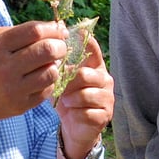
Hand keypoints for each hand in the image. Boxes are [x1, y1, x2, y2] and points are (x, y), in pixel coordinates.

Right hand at [0, 21, 67, 125]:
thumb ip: (18, 33)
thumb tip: (53, 28)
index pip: (34, 32)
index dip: (52, 28)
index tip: (59, 30)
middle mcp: (4, 68)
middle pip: (47, 51)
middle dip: (60, 45)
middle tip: (60, 46)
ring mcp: (12, 90)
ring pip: (51, 72)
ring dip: (55, 65)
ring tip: (49, 62)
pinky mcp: (18, 106)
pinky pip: (46, 90)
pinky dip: (48, 81)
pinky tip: (41, 77)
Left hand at [56, 34, 113, 158]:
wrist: (75, 127)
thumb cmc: (68, 99)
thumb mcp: (62, 82)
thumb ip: (60, 68)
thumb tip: (50, 54)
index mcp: (95, 67)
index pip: (93, 50)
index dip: (86, 41)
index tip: (77, 32)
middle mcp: (105, 79)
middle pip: (84, 74)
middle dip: (67, 83)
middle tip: (60, 90)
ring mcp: (107, 97)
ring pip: (85, 94)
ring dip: (70, 100)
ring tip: (66, 102)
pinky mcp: (105, 114)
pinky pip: (87, 112)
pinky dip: (75, 113)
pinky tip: (74, 114)